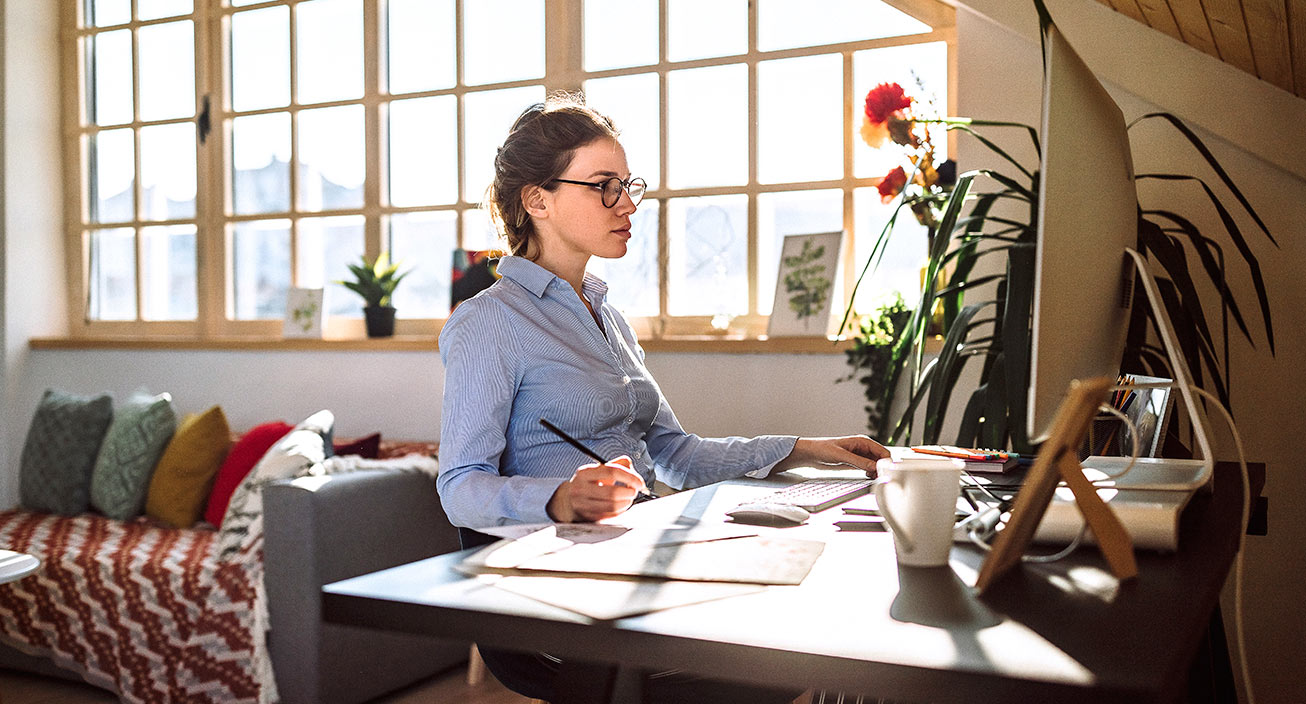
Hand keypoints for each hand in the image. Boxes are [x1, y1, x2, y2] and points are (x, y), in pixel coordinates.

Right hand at [546, 455, 646, 522]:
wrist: (568, 500)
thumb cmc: (587, 483)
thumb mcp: (597, 470)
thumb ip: (615, 464)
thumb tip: (630, 465)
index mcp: (584, 473)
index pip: (611, 472)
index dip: (630, 476)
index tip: (639, 481)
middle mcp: (581, 488)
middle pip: (613, 492)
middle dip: (630, 492)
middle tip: (634, 490)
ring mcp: (583, 505)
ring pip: (613, 506)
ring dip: (627, 502)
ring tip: (629, 498)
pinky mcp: (588, 517)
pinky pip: (610, 515)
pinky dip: (621, 511)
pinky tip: (621, 505)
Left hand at [775, 436, 889, 476]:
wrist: (810, 454)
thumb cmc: (822, 449)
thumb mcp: (841, 456)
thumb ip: (858, 461)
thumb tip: (874, 466)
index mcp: (862, 441)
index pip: (883, 451)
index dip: (887, 462)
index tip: (885, 473)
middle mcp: (863, 448)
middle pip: (882, 459)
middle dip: (883, 468)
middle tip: (880, 478)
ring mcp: (860, 456)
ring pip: (876, 464)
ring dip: (877, 471)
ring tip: (874, 478)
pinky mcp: (855, 463)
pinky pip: (869, 468)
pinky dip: (871, 473)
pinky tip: (868, 477)